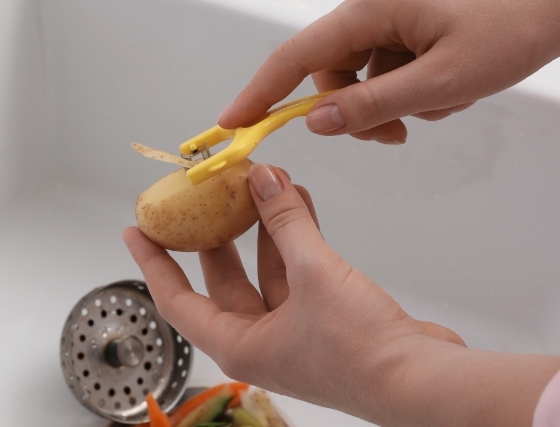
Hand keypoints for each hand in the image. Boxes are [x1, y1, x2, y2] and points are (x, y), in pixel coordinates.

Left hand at [123, 163, 559, 425]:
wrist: (424, 380)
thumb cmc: (361, 350)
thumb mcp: (313, 272)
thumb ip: (285, 222)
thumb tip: (262, 179)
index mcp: (239, 345)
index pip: (176, 299)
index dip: (153, 263)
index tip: (135, 231)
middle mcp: (262, 342)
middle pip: (222, 282)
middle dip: (214, 236)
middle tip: (202, 198)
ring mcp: (296, 333)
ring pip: (266, 272)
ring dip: (264, 229)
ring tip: (258, 185)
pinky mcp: (329, 321)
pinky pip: (301, 272)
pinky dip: (297, 239)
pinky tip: (300, 204)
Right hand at [218, 0, 559, 143]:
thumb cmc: (512, 30)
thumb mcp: (439, 84)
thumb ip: (371, 106)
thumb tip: (314, 121)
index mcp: (370, 8)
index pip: (295, 55)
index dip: (258, 92)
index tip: (230, 124)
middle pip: (333, 67)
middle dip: (356, 108)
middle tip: (396, 136)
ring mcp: (397, 2)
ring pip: (366, 67)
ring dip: (393, 97)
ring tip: (443, 104)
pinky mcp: (419, 8)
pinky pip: (393, 56)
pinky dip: (412, 81)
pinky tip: (453, 87)